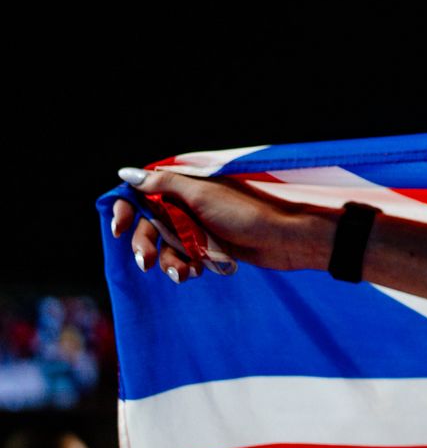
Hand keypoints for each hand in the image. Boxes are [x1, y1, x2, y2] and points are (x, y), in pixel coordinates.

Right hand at [108, 168, 329, 281]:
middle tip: (147, 261)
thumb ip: (164, 186)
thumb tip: (126, 174)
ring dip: (167, 261)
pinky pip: (183, 259)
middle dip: (145, 244)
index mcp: (183, 186)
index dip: (124, 209)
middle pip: (147, 224)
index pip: (140, 193)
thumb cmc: (248, 213)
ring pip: (164, 246)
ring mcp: (197, 227)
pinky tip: (196, 273)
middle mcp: (186, 205)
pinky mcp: (208, 248)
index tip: (119, 227)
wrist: (286, 239)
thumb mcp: (202, 197)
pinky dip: (184, 267)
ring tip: (183, 274)